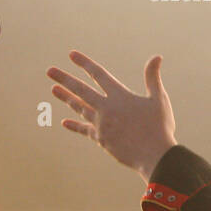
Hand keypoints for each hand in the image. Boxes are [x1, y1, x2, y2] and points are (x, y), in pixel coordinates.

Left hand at [47, 51, 177, 179]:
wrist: (155, 155)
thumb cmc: (160, 126)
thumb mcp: (159, 99)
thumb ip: (153, 78)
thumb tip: (157, 57)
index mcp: (120, 97)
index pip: (99, 75)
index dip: (85, 64)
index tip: (71, 55)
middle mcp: (106, 109)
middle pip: (81, 90)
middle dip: (65, 79)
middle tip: (49, 71)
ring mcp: (101, 124)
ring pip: (80, 108)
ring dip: (66, 98)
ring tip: (54, 89)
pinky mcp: (101, 139)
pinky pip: (85, 129)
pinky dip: (75, 125)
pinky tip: (64, 122)